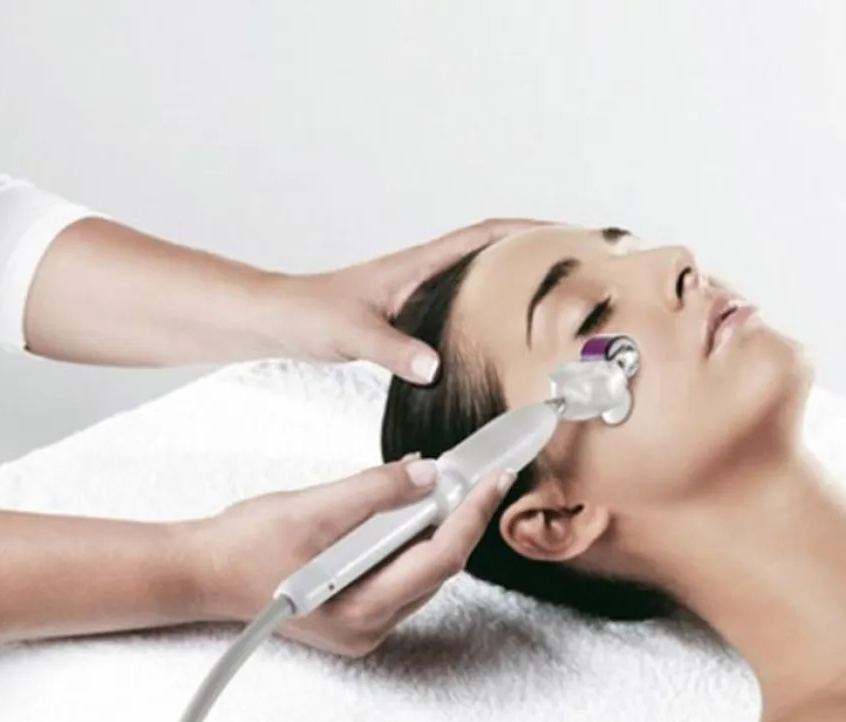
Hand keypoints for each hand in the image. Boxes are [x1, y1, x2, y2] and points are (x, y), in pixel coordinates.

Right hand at [193, 455, 514, 656]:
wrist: (200, 572)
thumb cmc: (243, 546)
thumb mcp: (312, 508)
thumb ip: (373, 492)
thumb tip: (428, 475)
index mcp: (362, 609)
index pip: (440, 557)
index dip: (472, 514)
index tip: (494, 478)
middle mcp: (369, 627)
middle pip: (438, 566)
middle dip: (460, 517)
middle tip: (477, 474)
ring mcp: (364, 625)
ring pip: (423, 570)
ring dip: (437, 527)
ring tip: (447, 485)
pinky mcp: (356, 613)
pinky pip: (402, 574)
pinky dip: (412, 540)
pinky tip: (411, 508)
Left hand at [269, 218, 543, 383]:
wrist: (273, 320)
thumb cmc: (304, 313)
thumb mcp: (350, 332)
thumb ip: (392, 350)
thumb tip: (433, 366)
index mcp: (416, 266)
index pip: (482, 237)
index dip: (526, 231)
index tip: (565, 233)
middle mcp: (422, 275)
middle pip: (489, 253)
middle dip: (532, 253)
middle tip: (572, 263)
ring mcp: (417, 296)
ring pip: (477, 283)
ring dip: (511, 284)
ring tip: (549, 299)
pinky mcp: (408, 319)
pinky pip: (460, 311)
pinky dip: (484, 316)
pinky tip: (495, 340)